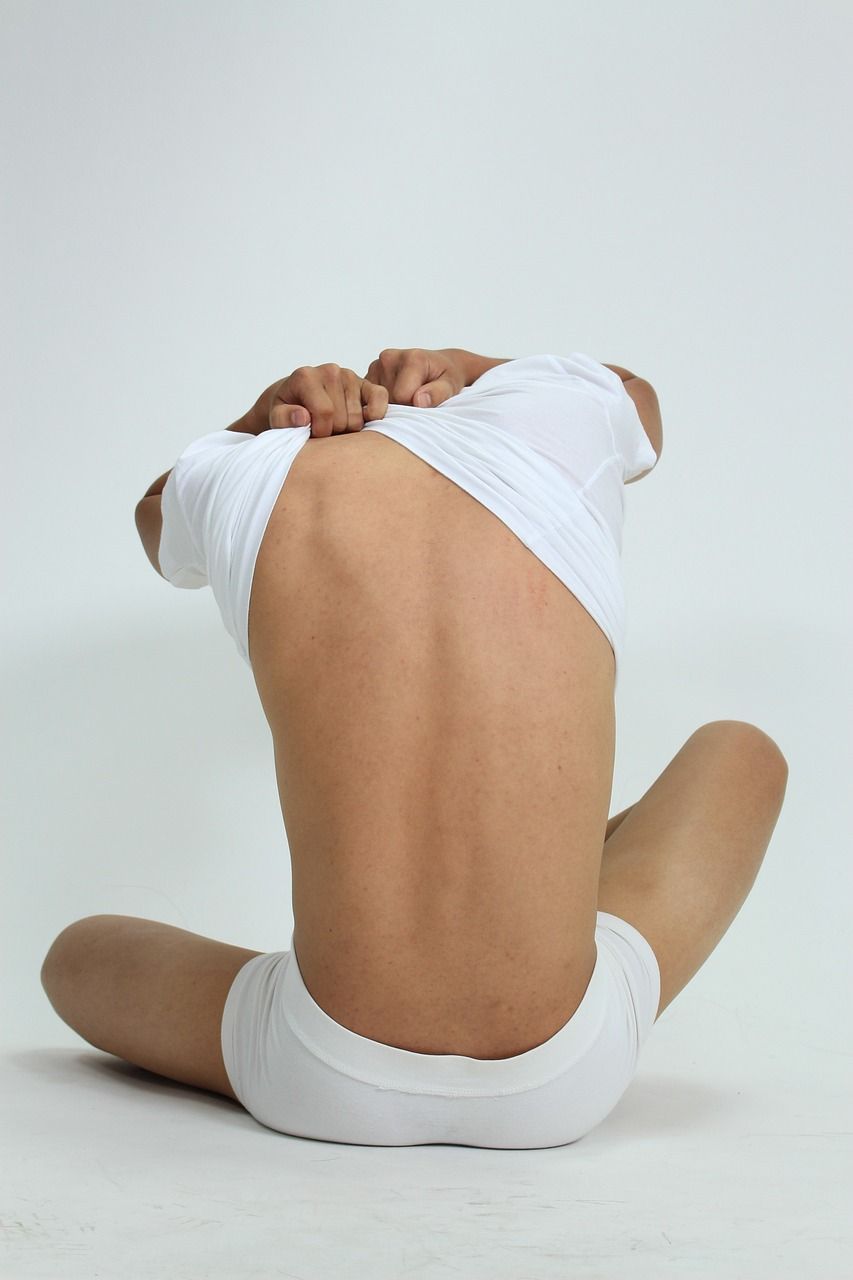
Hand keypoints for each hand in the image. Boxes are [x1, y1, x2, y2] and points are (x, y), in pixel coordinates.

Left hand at [241, 364, 389, 437]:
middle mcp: (330, 371)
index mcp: (306, 377)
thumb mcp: (277, 417)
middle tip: (323, 429)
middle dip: (333, 432)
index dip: (320, 432)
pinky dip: (376, 412)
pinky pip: (380, 397)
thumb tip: (303, 417)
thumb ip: (283, 418)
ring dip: (348, 429)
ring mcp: (349, 375)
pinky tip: (364, 419)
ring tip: (334, 425)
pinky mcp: (365, 382)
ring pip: (359, 418)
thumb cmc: (289, 410)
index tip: (311, 434)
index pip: (325, 413)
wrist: (298, 398)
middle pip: (343, 418)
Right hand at [362, 348, 467, 407]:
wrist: (440, 364)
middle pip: (388, 399)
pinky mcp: (369, 374)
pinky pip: (371, 399)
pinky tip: (396, 397)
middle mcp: (389, 358)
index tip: (425, 403)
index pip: (402, 397)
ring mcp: (376, 365)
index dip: (413, 407)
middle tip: (417, 399)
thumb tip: (419, 401)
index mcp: (411, 359)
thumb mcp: (451, 385)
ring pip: (377, 401)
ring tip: (408, 396)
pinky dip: (383, 403)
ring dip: (392, 405)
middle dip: (402, 406)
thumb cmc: (447, 376)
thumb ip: (438, 393)